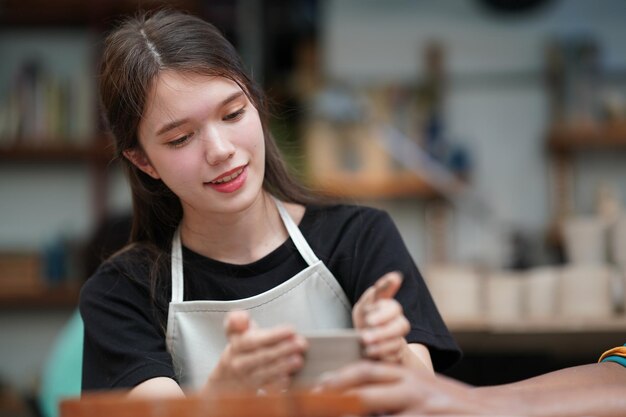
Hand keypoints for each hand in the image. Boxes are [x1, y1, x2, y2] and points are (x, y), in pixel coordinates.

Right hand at [208, 311, 307, 391]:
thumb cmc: (241, 348)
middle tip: (301, 344)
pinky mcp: (254, 392)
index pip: (253, 340)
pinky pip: (266, 389)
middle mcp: (238, 363)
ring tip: (299, 360)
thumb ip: (236, 319)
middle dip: (283, 350)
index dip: (273, 335)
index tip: (291, 330)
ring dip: (283, 366)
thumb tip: (241, 319)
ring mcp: (246, 379)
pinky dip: (278, 384)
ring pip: (264, 374)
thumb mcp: (235, 331)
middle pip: (261, 356)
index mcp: (236, 345)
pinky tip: (289, 378)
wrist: (229, 377)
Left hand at [317, 361, 484, 415]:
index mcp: (408, 374)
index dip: (341, 376)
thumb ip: (393, 387)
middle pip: (365, 393)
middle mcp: (412, 390)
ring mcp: (420, 410)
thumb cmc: (447, 401)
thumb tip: (355, 394)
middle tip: (312, 405)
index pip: (367, 370)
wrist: (490, 413)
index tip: (319, 383)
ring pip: (377, 416)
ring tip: (334, 415)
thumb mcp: (420, 385)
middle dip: (336, 400)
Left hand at [352, 272, 409, 363]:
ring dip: (381, 344)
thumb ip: (378, 293)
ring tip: (366, 346)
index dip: (384, 312)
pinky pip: (395, 359)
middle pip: (401, 326)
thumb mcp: (365, 307)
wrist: (363, 349)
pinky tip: (370, 355)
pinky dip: (382, 357)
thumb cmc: (365, 323)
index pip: (394, 307)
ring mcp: (399, 342)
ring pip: (398, 343)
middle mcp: (397, 325)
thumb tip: (396, 275)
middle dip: (383, 330)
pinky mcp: (396, 358)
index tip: (371, 316)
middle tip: (366, 333)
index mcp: (390, 310)